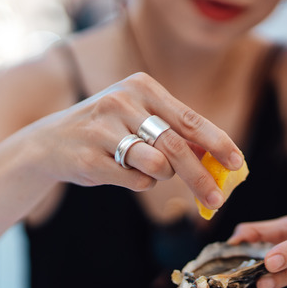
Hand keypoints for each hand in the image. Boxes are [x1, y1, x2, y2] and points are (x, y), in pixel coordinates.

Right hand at [32, 72, 242, 208]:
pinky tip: (121, 171)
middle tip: (217, 200)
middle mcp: (122, 102)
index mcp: (141, 87)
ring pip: (157, 166)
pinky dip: (138, 183)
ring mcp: (103, 130)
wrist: (49, 143)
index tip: (237, 162)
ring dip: (161, 176)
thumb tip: (218, 158)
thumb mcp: (139, 118)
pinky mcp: (91, 158)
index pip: (189, 118)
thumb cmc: (107, 131)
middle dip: (201, 177)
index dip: (217, 143)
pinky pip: (135, 181)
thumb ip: (176, 132)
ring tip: (145, 168)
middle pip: (176, 147)